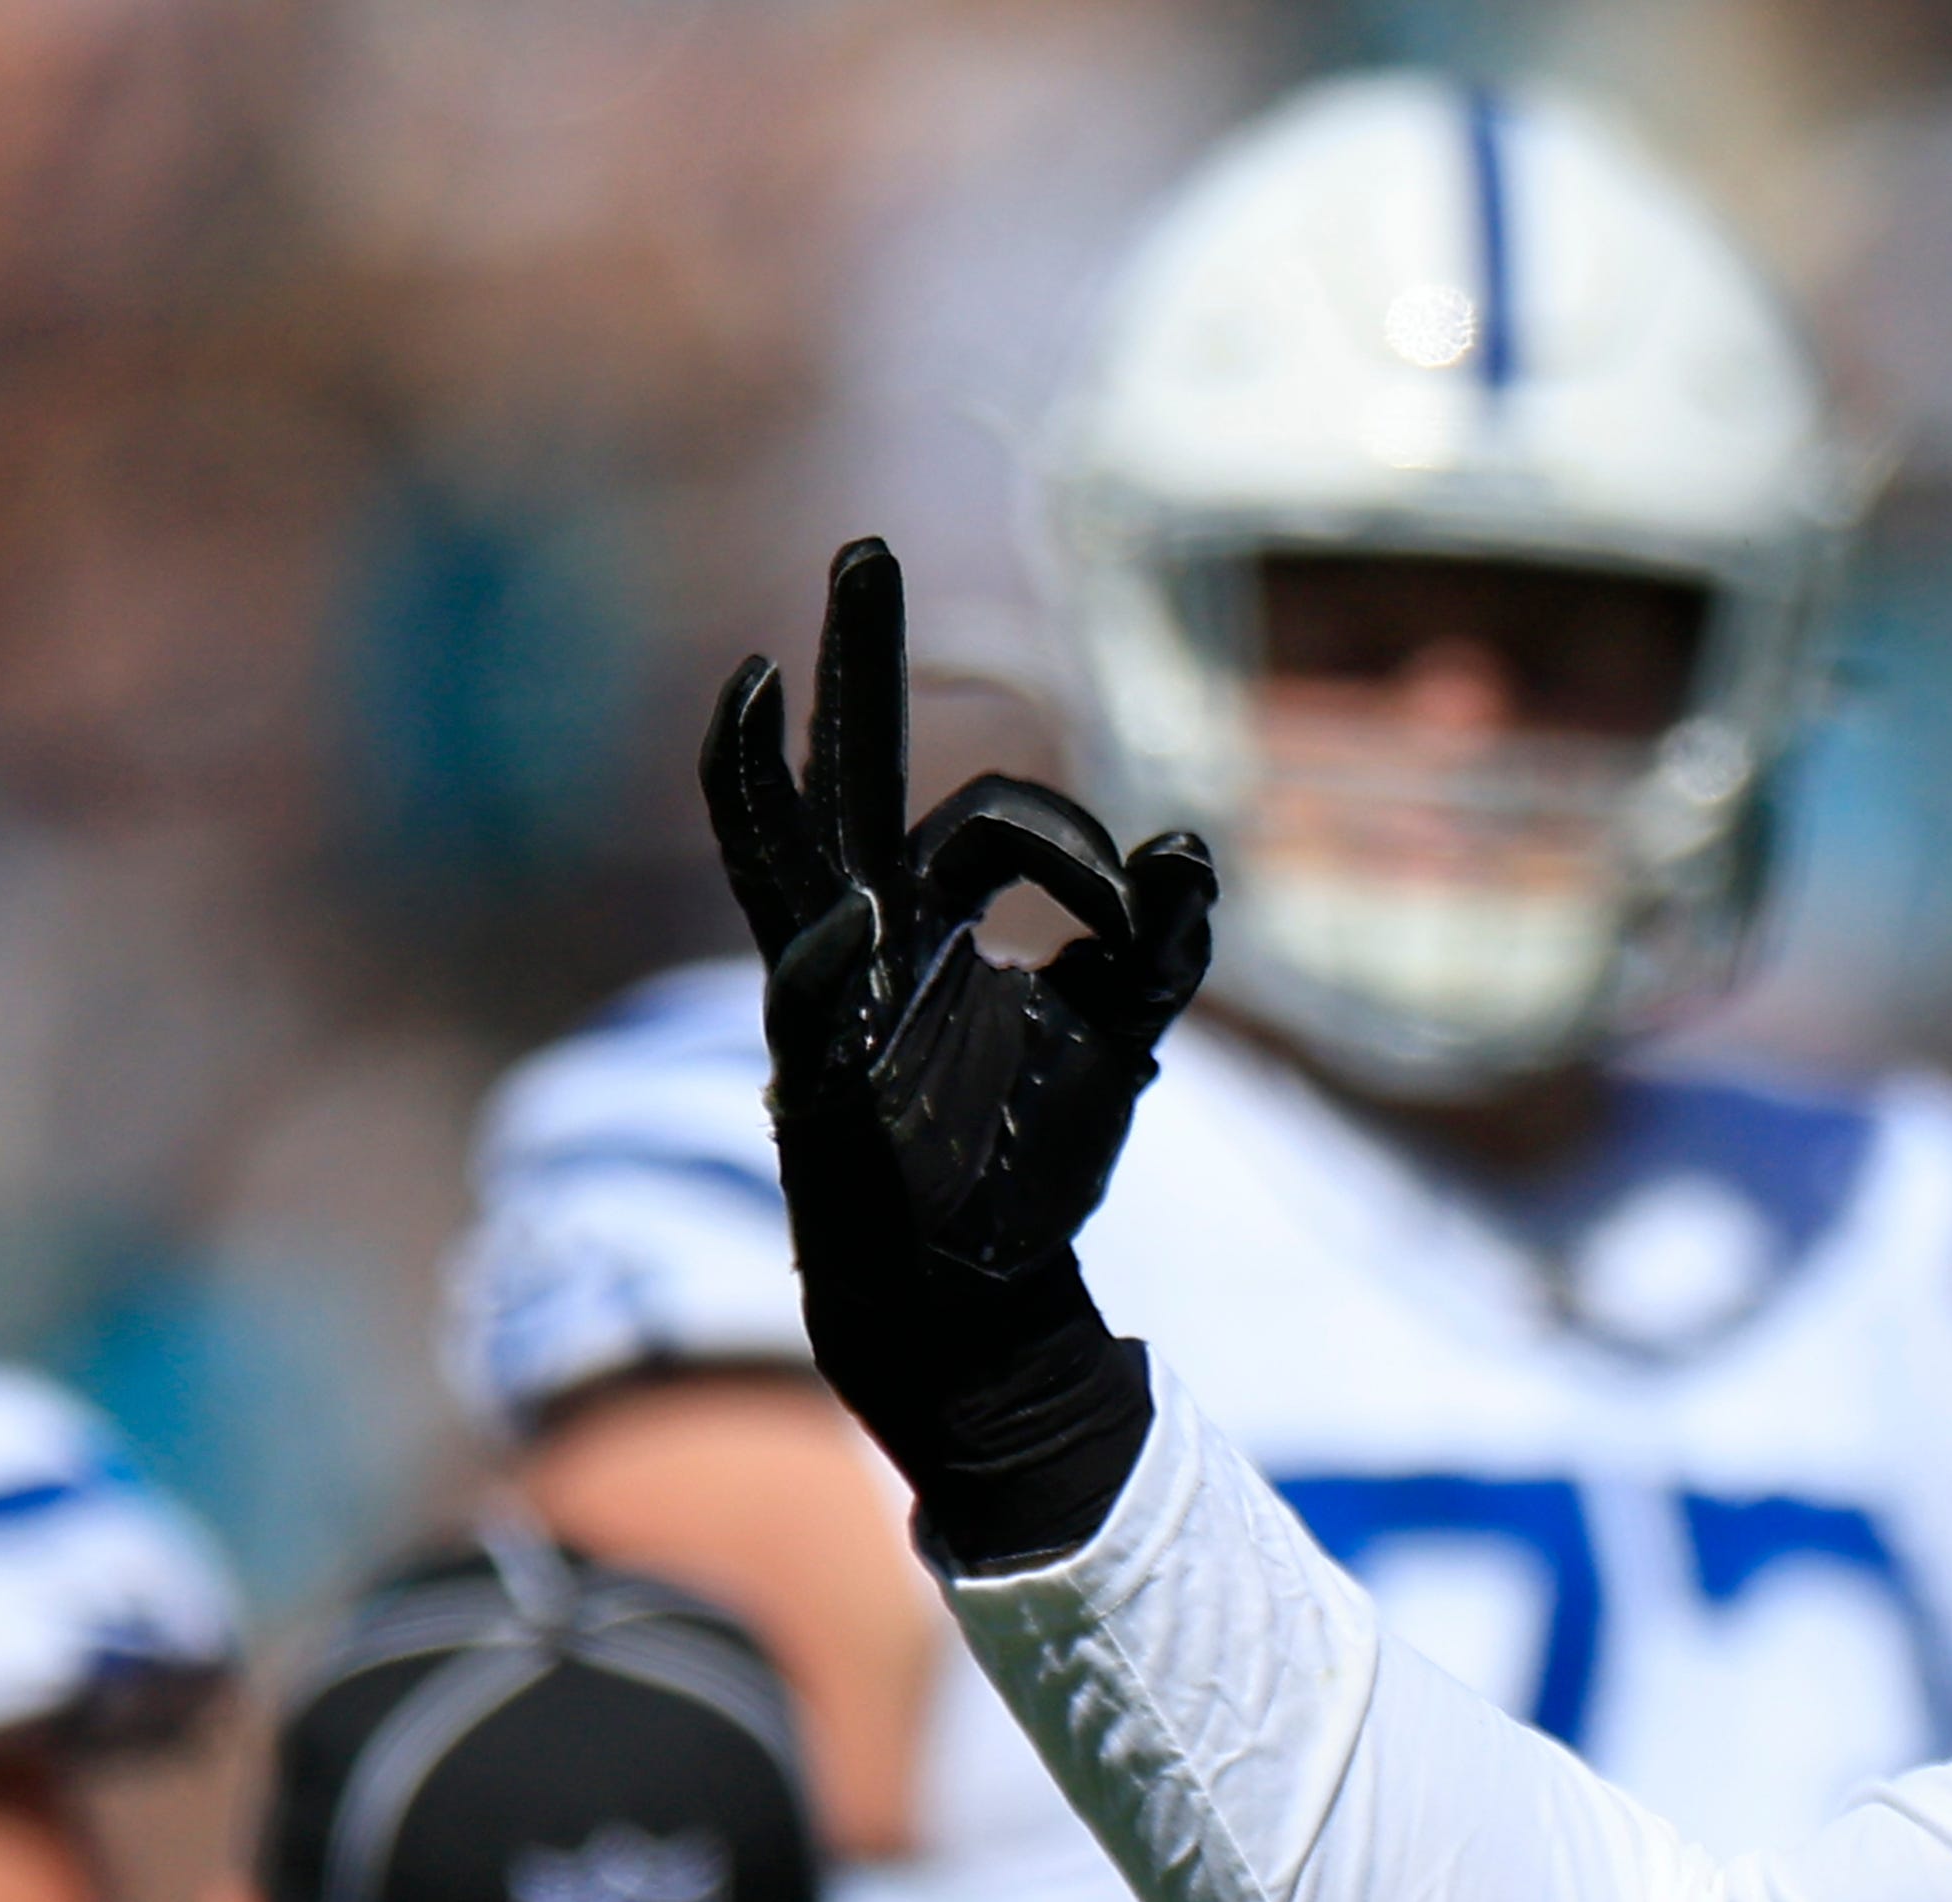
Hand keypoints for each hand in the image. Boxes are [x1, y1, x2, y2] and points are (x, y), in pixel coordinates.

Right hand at [700, 537, 1214, 1560]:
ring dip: (762, 772)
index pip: (996, 817)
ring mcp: (832, 1004)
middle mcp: (869, 938)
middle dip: (860, 661)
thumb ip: (1158, 943)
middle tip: (866, 547)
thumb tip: (1193, 846)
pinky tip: (846, 915)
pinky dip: (825, 960)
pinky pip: (805, 1005)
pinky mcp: (825, 1089)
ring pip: (779, 858)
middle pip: (852, 774)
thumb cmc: (1032, 1165)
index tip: (1143, 912)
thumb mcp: (1122, 1037)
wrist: (980, 1305)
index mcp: (934, 918)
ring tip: (758, 680)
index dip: (1083, 848)